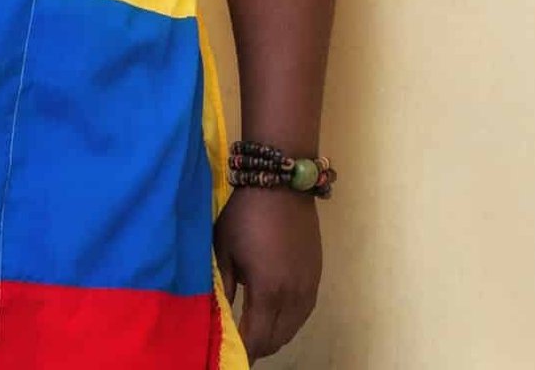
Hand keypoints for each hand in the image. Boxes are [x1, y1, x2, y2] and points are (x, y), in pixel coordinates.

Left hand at [215, 188, 322, 360]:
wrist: (282, 182)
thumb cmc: (244, 214)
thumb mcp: (224, 250)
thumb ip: (223, 288)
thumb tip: (218, 318)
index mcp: (268, 291)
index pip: (257, 340)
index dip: (243, 353)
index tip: (230, 357)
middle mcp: (293, 296)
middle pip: (276, 340)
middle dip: (257, 347)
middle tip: (239, 341)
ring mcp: (309, 287)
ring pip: (292, 329)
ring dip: (274, 335)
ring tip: (254, 328)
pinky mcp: (316, 276)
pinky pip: (303, 313)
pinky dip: (288, 321)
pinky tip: (274, 312)